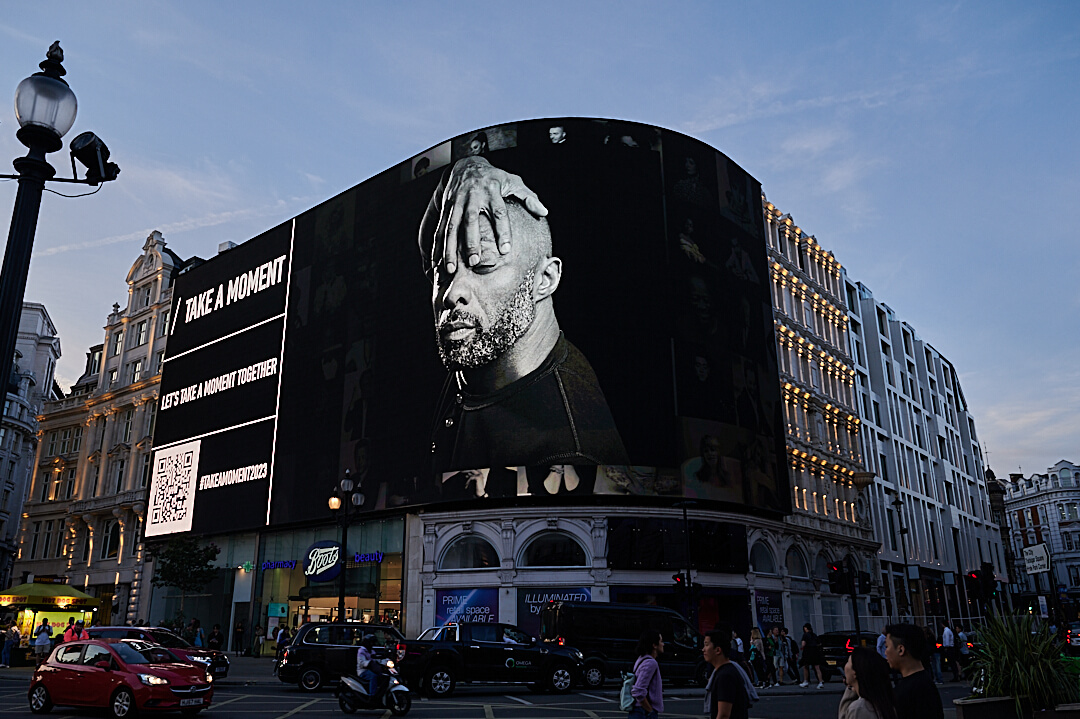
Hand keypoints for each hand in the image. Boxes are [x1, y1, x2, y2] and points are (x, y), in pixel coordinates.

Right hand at [434, 157, 547, 273]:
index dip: (502, 231)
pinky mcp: (446, 207)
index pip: (498, 213)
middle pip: (471, 221)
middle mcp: (472, 196)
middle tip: (474, 262)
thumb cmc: (493, 177)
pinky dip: (438, 245)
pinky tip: (436, 260)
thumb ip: (528, 197)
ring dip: (450, 248)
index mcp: (491, 190)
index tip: (505, 250)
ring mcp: (456, 202)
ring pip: (451, 226)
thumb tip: (544, 212)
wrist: (465, 164)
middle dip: (471, 242)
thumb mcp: (513, 181)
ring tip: (450, 268)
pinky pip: (440, 228)